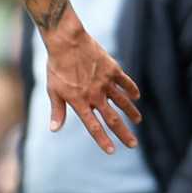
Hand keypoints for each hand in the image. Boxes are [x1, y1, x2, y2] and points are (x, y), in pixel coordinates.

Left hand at [44, 27, 141, 153]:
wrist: (67, 41)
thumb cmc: (56, 67)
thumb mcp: (53, 90)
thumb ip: (57, 111)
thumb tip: (54, 130)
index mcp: (80, 102)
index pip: (93, 126)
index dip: (103, 140)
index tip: (112, 151)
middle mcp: (95, 95)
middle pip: (112, 119)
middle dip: (124, 134)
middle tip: (133, 144)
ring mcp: (105, 82)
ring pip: (123, 102)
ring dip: (131, 113)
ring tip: (138, 121)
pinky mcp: (112, 70)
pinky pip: (126, 83)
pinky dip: (132, 90)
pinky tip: (136, 96)